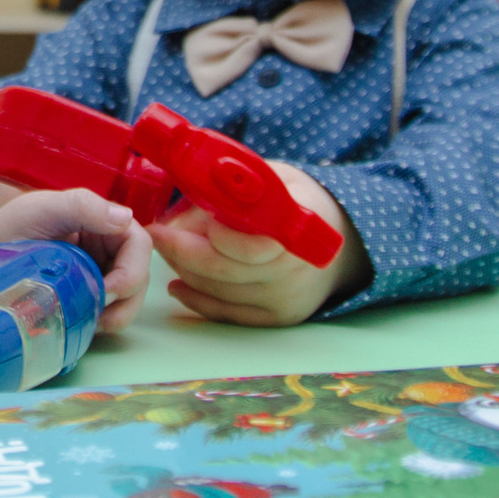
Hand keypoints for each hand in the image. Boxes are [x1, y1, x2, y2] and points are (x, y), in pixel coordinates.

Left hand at [0, 187, 152, 332]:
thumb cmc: (9, 227)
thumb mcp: (44, 208)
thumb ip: (84, 206)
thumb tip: (126, 218)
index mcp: (101, 221)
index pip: (138, 244)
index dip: (133, 269)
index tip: (109, 289)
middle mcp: (104, 247)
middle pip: (139, 275)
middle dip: (127, 298)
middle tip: (101, 315)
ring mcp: (96, 273)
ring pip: (129, 298)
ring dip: (119, 315)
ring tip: (94, 323)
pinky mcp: (85, 295)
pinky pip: (109, 311)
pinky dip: (104, 321)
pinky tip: (85, 325)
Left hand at [147, 162, 366, 326]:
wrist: (343, 242)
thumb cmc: (298, 201)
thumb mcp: (275, 179)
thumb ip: (235, 190)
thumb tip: (183, 207)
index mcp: (298, 234)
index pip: (248, 246)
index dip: (208, 234)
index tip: (175, 220)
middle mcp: (294, 274)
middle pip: (223, 272)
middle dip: (179, 252)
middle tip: (154, 234)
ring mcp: (286, 301)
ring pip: (219, 293)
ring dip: (183, 272)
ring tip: (166, 251)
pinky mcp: (277, 318)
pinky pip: (227, 314)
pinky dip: (196, 299)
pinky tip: (178, 284)